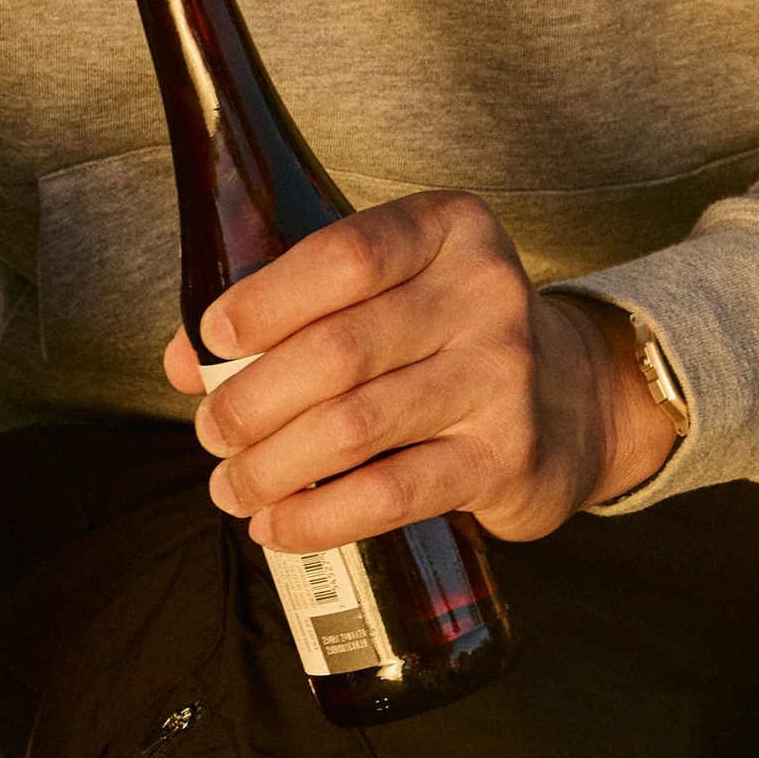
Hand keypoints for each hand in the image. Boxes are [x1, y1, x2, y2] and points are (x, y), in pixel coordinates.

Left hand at [162, 191, 679, 548]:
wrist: (572, 399)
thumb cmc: (442, 337)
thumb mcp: (382, 294)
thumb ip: (287, 311)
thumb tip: (186, 364)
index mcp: (446, 230)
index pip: (346, 255)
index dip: (265, 301)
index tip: (213, 340)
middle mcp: (484, 294)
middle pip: (338, 350)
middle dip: (252, 401)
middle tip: (213, 432)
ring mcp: (503, 377)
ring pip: (355, 426)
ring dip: (272, 467)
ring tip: (231, 486)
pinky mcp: (504, 457)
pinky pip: (391, 494)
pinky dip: (317, 518)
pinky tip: (276, 527)